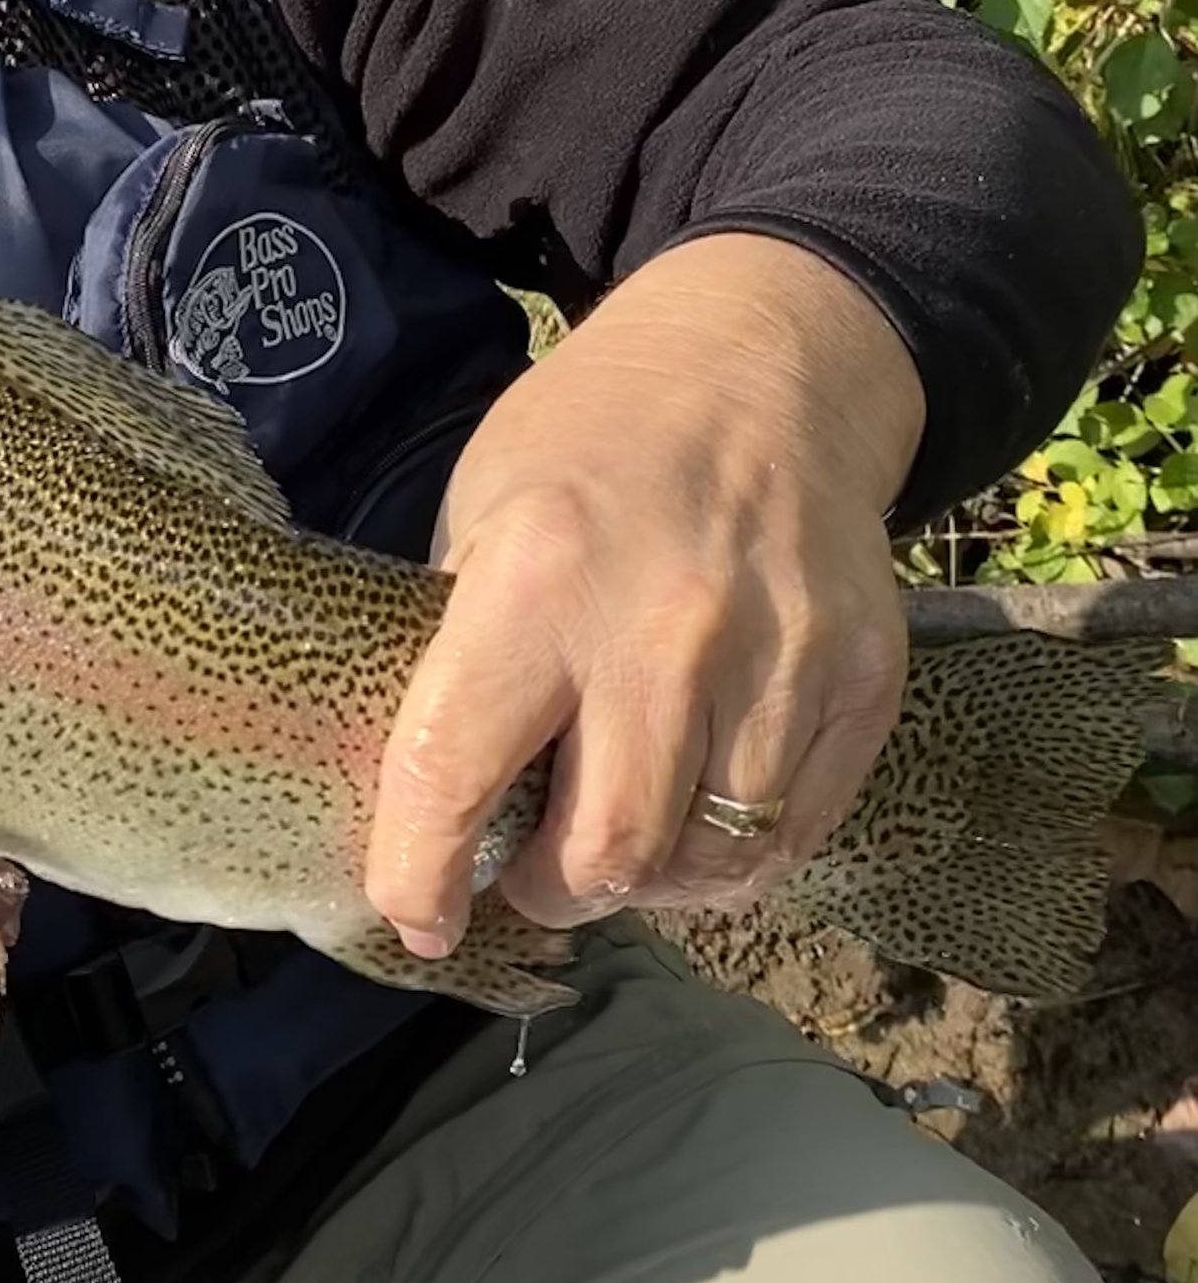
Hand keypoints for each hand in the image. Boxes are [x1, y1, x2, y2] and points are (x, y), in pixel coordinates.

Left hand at [363, 235, 920, 957]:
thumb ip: (462, 648)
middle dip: (549, 893)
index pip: (457, 771)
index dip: (420, 873)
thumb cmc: (595, 439)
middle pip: (608, 852)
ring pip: (709, 861)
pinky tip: (694, 818)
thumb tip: (432, 791)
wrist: (767, 366)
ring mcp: (782, 659)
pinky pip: (792, 833)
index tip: (417, 916)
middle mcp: (666, 631)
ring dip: (647, 882)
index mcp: (538, 579)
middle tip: (526, 874)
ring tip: (616, 843)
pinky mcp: (864, 679)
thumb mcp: (482, 511)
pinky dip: (732, 856)